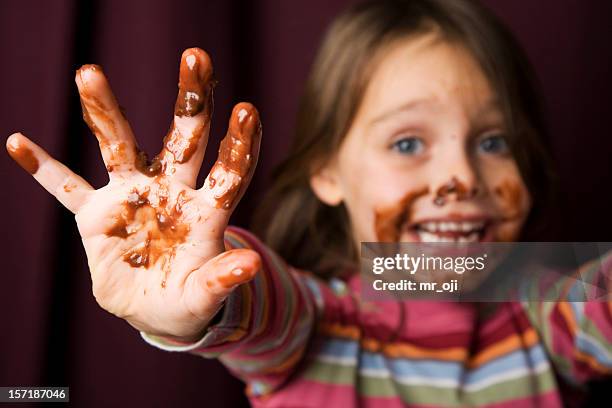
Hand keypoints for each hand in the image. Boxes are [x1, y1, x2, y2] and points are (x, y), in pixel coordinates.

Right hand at [6, 48, 261, 342]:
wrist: (157, 307)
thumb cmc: (189, 299)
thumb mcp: (205, 294)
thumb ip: (222, 278)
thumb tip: (253, 264)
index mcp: (205, 212)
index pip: (228, 171)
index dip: (239, 143)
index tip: (247, 109)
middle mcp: (171, 191)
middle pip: (184, 138)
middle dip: (191, 100)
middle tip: (196, 55)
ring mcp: (132, 197)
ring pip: (120, 146)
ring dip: (105, 112)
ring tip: (88, 73)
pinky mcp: (95, 215)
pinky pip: (66, 188)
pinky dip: (44, 170)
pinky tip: (19, 143)